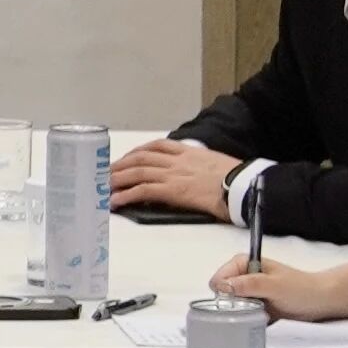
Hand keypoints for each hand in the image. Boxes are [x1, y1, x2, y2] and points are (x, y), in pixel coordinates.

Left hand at [109, 138, 237, 221]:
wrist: (243, 185)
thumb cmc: (236, 179)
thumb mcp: (215, 164)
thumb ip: (199, 166)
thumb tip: (193, 176)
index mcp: (189, 152)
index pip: (157, 146)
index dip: (138, 151)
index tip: (127, 157)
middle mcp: (178, 160)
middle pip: (141, 157)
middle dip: (121, 164)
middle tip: (107, 172)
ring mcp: (174, 174)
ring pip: (138, 172)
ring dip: (118, 179)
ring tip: (105, 186)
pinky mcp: (173, 190)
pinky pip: (143, 191)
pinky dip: (127, 195)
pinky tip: (117, 201)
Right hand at [220, 255, 347, 322]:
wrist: (322, 301)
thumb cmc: (301, 289)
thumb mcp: (274, 285)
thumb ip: (248, 284)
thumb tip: (223, 286)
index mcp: (245, 263)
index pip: (220, 277)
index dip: (224, 291)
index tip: (236, 303)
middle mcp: (244, 275)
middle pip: (222, 293)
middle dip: (229, 304)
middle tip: (247, 312)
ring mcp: (249, 292)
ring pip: (230, 305)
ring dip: (237, 314)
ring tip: (253, 317)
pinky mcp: (255, 306)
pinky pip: (241, 314)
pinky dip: (244, 321)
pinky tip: (254, 324)